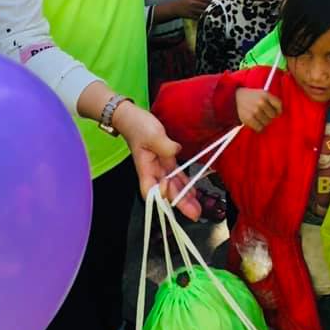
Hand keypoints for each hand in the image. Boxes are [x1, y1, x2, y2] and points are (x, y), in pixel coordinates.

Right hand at [112, 101, 200, 217]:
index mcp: (145, 167)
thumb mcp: (153, 134)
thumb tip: (176, 152)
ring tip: (197, 207)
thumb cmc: (138, 126)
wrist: (132, 116)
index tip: (172, 198)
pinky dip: (184, 183)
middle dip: (180, 203)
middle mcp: (152, 170)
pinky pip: (176, 174)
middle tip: (194, 213)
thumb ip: (165, 146)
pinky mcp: (166, 159)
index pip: (150, 189)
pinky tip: (193, 192)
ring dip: (185, 196)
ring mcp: (159, 166)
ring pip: (173, 185)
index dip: (161, 197)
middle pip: (165, 191)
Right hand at [175, 0, 209, 18]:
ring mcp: (192, 10)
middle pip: (205, 5)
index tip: (212, 2)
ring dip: (206, 13)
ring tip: (208, 13)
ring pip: (203, 12)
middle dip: (209, 7)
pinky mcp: (190, 16)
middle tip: (212, 8)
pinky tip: (201, 16)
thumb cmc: (183, 2)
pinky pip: (199, 17)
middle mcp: (193, 3)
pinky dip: (201, 17)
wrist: (174, 8)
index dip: (210, 0)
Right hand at [236, 87, 281, 131]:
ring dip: (264, 122)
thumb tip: (279, 115)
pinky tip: (255, 122)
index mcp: (266, 94)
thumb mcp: (262, 93)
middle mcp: (261, 102)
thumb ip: (272, 101)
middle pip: (273, 116)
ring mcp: (255, 111)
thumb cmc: (252, 97)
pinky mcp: (249, 118)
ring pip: (267, 123)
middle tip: (264, 114)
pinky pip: (260, 128)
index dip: (278, 110)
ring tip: (258, 117)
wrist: (236, 97)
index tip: (275, 112)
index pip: (279, 105)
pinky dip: (258, 127)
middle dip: (270, 116)